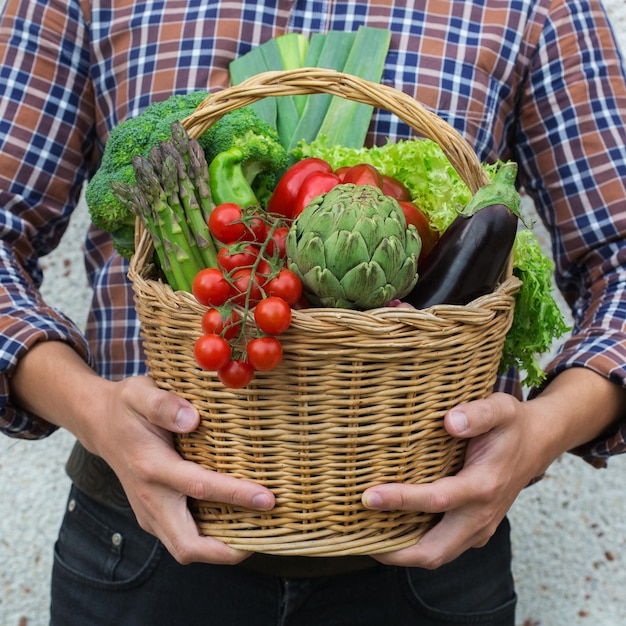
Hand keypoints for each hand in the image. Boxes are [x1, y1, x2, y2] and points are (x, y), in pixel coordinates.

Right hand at [10, 342, 274, 564]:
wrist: (100, 424)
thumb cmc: (127, 407)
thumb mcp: (140, 393)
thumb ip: (163, 404)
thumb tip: (193, 418)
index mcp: (152, 467)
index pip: (199, 488)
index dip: (236, 496)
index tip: (267, 499)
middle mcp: (150, 497)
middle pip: (188, 546)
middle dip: (227, 551)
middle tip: (265, 537)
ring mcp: (149, 512)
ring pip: (184, 549)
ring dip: (220, 550)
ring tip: (258, 535)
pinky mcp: (152, 515)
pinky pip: (181, 539)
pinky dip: (208, 541)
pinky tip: (235, 525)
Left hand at [362, 368, 625, 568]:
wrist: (537, 444)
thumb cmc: (511, 425)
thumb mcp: (500, 408)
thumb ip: (478, 413)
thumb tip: (450, 421)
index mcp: (484, 485)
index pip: (437, 500)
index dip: (401, 500)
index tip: (368, 496)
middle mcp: (481, 515)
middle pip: (435, 551)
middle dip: (394, 550)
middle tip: (357, 536)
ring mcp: (480, 528)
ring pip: (438, 555)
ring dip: (402, 554)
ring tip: (365, 539)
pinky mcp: (476, 531)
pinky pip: (443, 548)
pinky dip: (416, 546)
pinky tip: (391, 530)